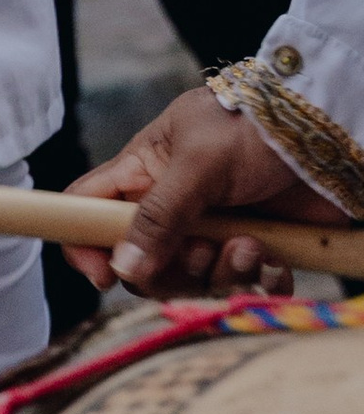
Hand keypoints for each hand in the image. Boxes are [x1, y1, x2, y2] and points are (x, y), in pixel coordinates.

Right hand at [68, 84, 326, 297]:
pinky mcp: (255, 245)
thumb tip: (123, 268)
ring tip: (251, 245)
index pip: (89, 210)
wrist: (328, 129)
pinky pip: (245, 285)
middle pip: (143, 262)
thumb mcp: (198, 164)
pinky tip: (274, 261)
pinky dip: (260, 281)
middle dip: (173, 269)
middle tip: (204, 250)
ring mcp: (214, 228)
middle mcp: (172, 205)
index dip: (86, 246)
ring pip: (195, 279)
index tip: (106, 276)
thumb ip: (159, 216)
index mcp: (144, 172)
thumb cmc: (254, 127)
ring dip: (223, 272)